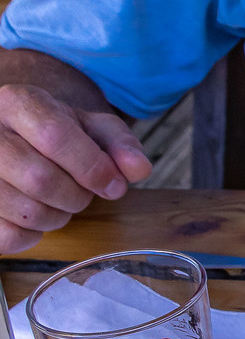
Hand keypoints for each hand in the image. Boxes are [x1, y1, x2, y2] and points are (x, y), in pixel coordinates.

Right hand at [0, 86, 150, 251]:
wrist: (19, 137)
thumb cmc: (57, 134)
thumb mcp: (92, 128)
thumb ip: (119, 144)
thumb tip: (138, 169)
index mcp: (18, 102)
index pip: (54, 136)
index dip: (92, 167)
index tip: (114, 186)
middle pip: (39, 178)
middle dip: (76, 196)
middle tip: (84, 194)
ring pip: (24, 211)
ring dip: (58, 217)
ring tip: (61, 202)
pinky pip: (8, 236)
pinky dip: (33, 235)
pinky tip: (36, 217)